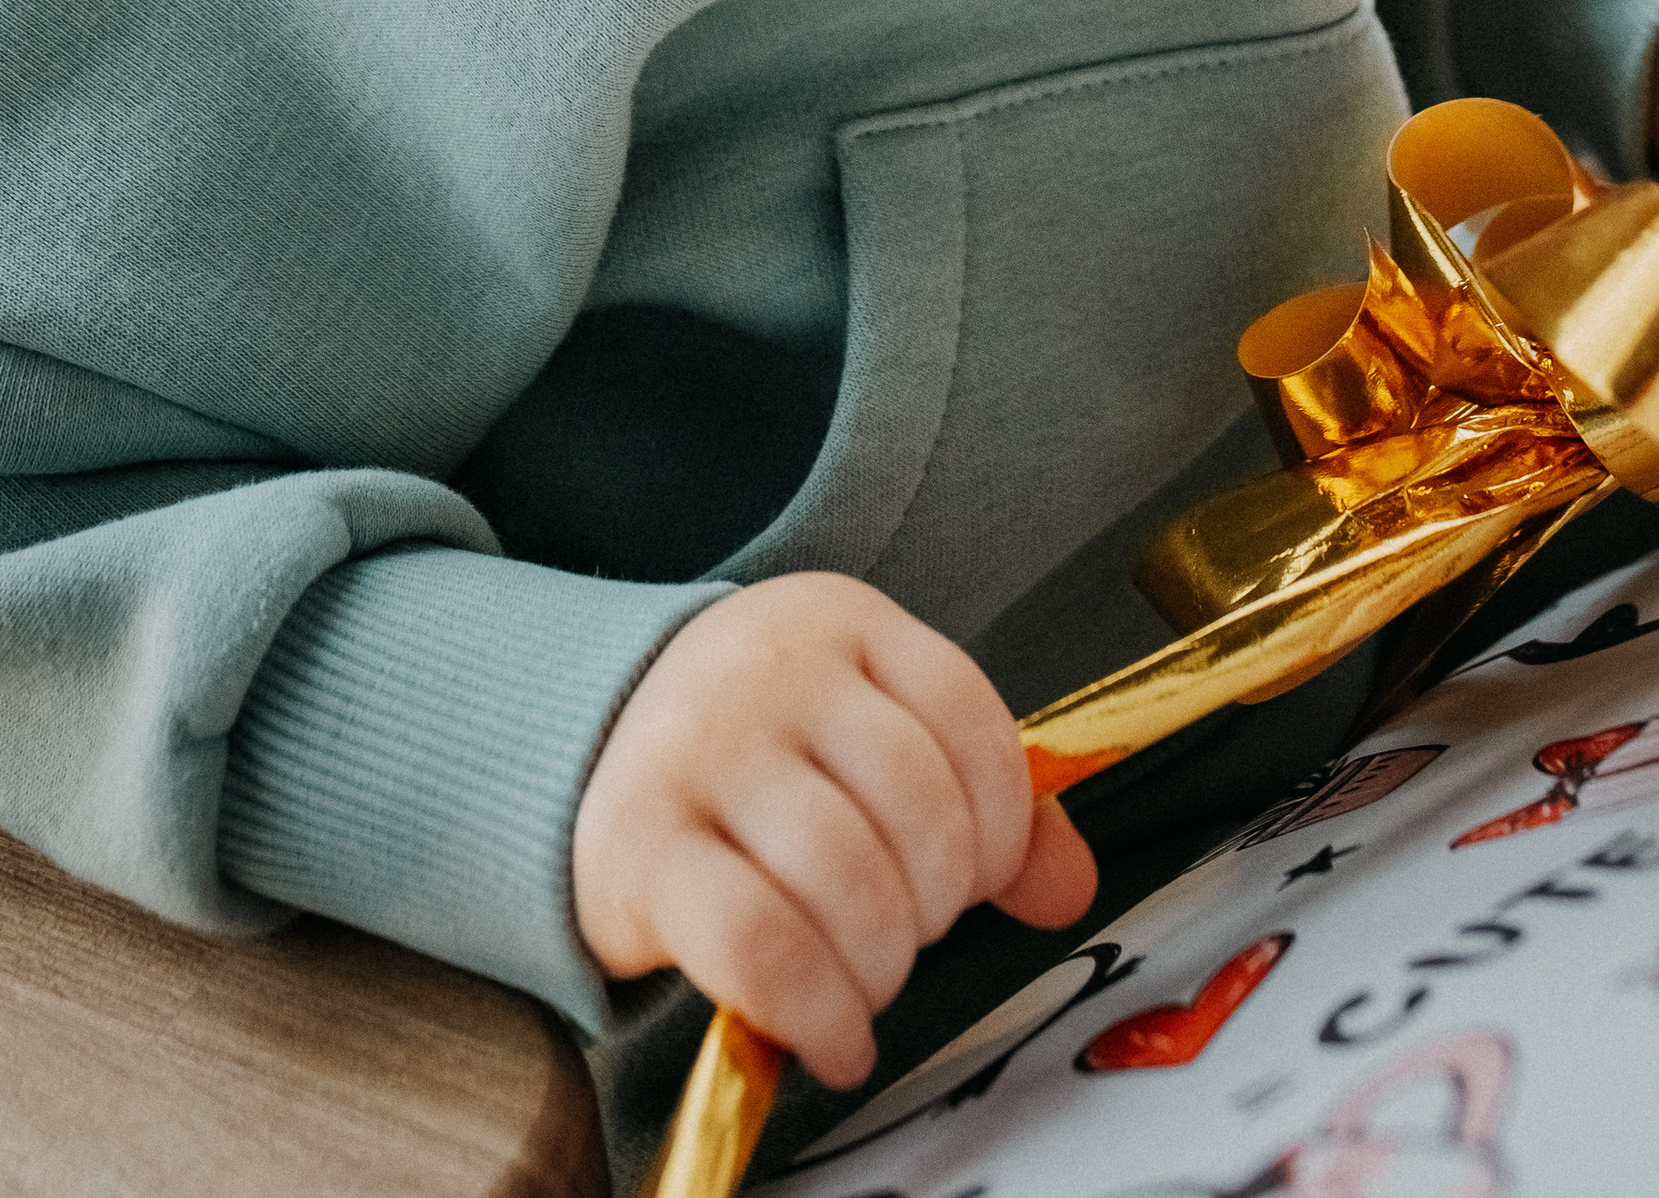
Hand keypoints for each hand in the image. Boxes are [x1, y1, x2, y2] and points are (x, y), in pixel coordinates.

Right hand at [570, 572, 1096, 1089]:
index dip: (1000, 825)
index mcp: (842, 623)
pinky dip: (819, 1012)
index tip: (976, 877)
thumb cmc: (761, 754)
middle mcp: (771, 670)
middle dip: (936, 906)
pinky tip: (832, 1036)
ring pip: (848, 880)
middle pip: (918, 809)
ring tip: (866, 987)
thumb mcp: (870, 737)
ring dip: (881, 968)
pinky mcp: (641, 844)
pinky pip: (763, 945)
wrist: (589, 751)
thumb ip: (981, 804)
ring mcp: (700, 749)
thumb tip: (1069, 887)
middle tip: (906, 934)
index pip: (970, 718)